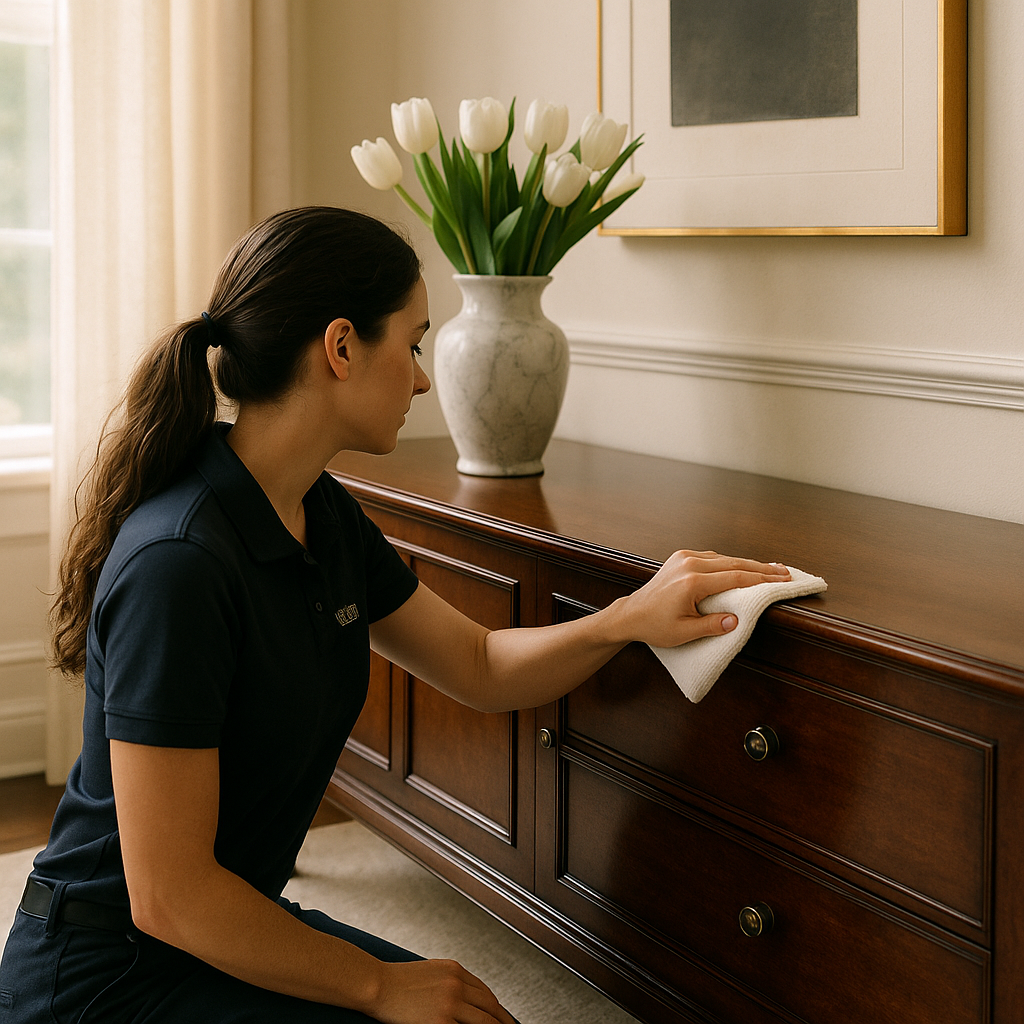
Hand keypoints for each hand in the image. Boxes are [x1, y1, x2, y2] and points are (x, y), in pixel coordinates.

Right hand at [370, 958, 517, 1023]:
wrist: (375, 984)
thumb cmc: (396, 980)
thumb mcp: (430, 971)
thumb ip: (450, 981)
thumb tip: (465, 997)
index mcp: (455, 970)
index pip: (485, 992)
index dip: (496, 1009)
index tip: (501, 1018)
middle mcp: (457, 983)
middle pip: (490, 1006)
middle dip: (502, 1021)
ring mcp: (450, 1003)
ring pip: (484, 1021)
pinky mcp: (441, 1021)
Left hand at [619, 550, 789, 648]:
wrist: (631, 614)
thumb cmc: (655, 625)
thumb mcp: (684, 632)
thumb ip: (712, 626)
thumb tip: (737, 620)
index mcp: (691, 582)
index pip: (735, 577)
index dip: (762, 579)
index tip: (783, 580)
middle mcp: (688, 564)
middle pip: (733, 563)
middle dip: (761, 568)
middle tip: (785, 572)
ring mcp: (683, 557)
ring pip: (724, 558)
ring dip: (747, 563)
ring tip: (770, 568)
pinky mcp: (680, 557)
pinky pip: (711, 557)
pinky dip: (729, 562)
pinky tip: (743, 566)